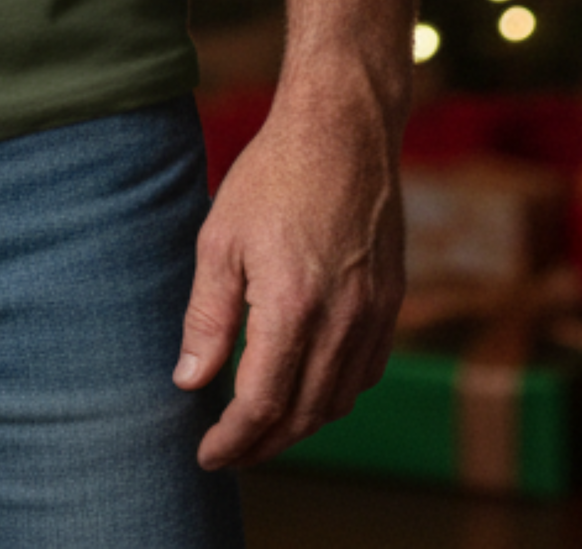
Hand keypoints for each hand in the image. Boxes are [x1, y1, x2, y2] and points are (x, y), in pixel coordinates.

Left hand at [173, 84, 404, 469]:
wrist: (342, 127)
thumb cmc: (273, 175)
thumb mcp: (220, 239)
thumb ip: (206, 318)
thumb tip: (189, 382)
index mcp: (292, 305)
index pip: (263, 404)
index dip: (234, 440)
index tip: (208, 455)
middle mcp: (342, 318)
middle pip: (304, 414)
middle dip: (264, 445)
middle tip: (230, 452)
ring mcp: (375, 311)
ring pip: (339, 400)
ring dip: (300, 424)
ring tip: (263, 425)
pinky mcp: (392, 298)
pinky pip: (368, 370)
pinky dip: (335, 392)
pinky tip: (309, 384)